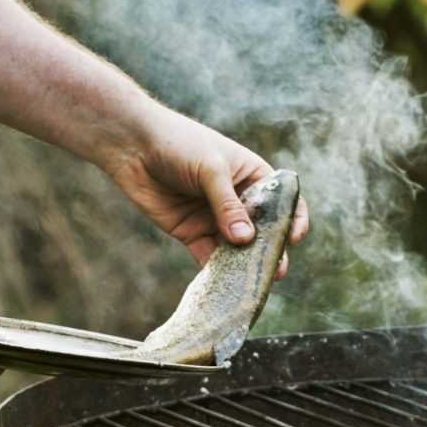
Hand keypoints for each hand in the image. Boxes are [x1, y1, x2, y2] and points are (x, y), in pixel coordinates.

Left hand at [98, 107, 311, 268]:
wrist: (133, 146)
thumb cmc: (179, 144)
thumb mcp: (210, 169)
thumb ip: (227, 205)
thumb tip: (246, 240)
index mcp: (252, 176)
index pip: (283, 201)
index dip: (293, 220)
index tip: (292, 237)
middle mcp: (238, 200)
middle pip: (262, 231)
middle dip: (270, 251)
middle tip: (274, 271)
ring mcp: (215, 218)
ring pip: (237, 249)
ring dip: (244, 265)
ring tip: (251, 282)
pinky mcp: (192, 232)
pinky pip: (209, 256)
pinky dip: (216, 271)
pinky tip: (221, 282)